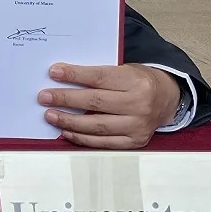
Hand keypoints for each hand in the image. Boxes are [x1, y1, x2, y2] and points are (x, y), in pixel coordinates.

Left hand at [39, 63, 181, 148]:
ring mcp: (138, 126)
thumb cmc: (138, 80)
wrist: (167, 98)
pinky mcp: (135, 141)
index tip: (53, 72)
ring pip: (97, 126)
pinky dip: (82, 138)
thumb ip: (99, 74)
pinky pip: (103, 142)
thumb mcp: (124, 69)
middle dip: (65, 99)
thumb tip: (62, 77)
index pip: (99, 77)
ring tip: (50, 115)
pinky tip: (66, 131)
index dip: (74, 75)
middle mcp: (138, 104)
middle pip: (95, 102)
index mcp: (135, 81)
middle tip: (44, 97)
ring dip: (69, 121)